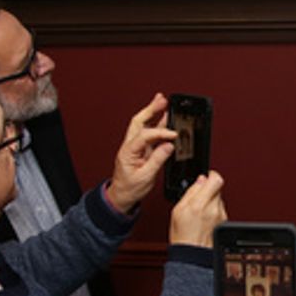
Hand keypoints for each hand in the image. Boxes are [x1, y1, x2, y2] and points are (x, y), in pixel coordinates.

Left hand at [105, 94, 175, 213]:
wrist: (122, 195)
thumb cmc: (130, 188)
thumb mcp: (145, 177)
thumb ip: (157, 160)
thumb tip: (168, 146)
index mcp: (128, 151)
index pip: (145, 135)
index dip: (161, 132)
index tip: (173, 135)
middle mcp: (130, 145)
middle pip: (139, 121)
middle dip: (151, 109)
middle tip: (162, 100)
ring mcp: (135, 146)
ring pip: (142, 124)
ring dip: (152, 112)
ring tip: (163, 102)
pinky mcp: (140, 149)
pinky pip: (148, 133)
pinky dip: (156, 124)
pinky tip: (164, 119)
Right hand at [170, 170, 227, 245]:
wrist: (193, 254)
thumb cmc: (183, 236)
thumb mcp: (178, 210)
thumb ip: (191, 192)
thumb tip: (200, 180)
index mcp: (200, 204)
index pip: (215, 180)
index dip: (211, 175)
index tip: (207, 176)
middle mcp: (213, 209)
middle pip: (218, 188)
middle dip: (209, 189)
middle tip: (199, 196)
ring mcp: (220, 215)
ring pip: (219, 198)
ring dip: (211, 199)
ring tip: (200, 209)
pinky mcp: (224, 221)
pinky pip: (220, 208)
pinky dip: (214, 209)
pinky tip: (204, 217)